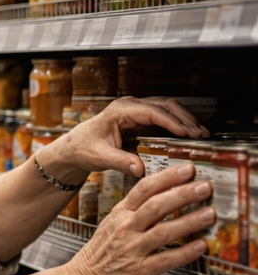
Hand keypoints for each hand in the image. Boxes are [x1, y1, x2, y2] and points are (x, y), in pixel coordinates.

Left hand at [51, 96, 206, 179]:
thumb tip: (140, 168)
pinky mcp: (140, 119)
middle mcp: (130, 107)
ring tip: (200, 133)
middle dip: (184, 118)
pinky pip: (163, 117)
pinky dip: (177, 124)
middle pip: (164, 106)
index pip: (152, 112)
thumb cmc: (83, 148)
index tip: (187, 133)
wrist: (75, 147)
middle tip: (200, 134)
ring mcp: (136, 111)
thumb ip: (120, 161)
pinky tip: (188, 135)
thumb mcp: (100, 156)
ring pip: (167, 109)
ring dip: (184, 119)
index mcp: (120, 111)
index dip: (172, 121)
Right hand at [63, 162, 212, 274]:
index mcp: (119, 215)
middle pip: (155, 206)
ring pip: (162, 231)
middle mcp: (125, 229)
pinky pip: (165, 259)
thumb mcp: (111, 226)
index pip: (143, 189)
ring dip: (188, 222)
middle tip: (204, 187)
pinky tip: (200, 246)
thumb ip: (134, 212)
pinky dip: (184, 253)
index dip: (167, 178)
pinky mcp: (139, 271)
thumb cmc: (99, 256)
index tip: (187, 170)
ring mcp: (132, 250)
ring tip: (209, 214)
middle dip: (182, 195)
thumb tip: (163, 198)